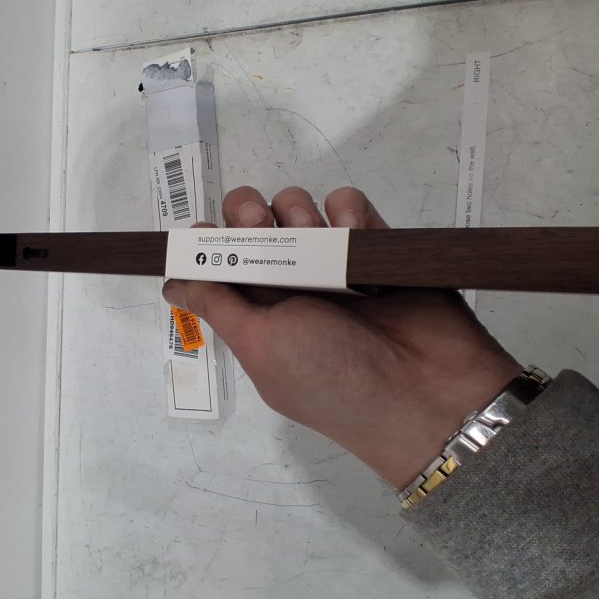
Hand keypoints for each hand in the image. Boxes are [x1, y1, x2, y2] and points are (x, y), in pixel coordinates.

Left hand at [162, 186, 520, 488]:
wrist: (427, 392)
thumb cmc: (332, 377)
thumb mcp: (261, 347)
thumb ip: (219, 305)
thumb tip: (170, 285)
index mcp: (256, 313)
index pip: (219, 262)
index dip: (209, 242)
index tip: (207, 234)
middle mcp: (290, 285)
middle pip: (253, 224)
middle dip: (250, 214)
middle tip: (262, 228)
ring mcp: (333, 262)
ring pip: (299, 207)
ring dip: (299, 214)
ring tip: (320, 243)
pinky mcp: (375, 244)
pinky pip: (350, 206)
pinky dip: (348, 210)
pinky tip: (353, 234)